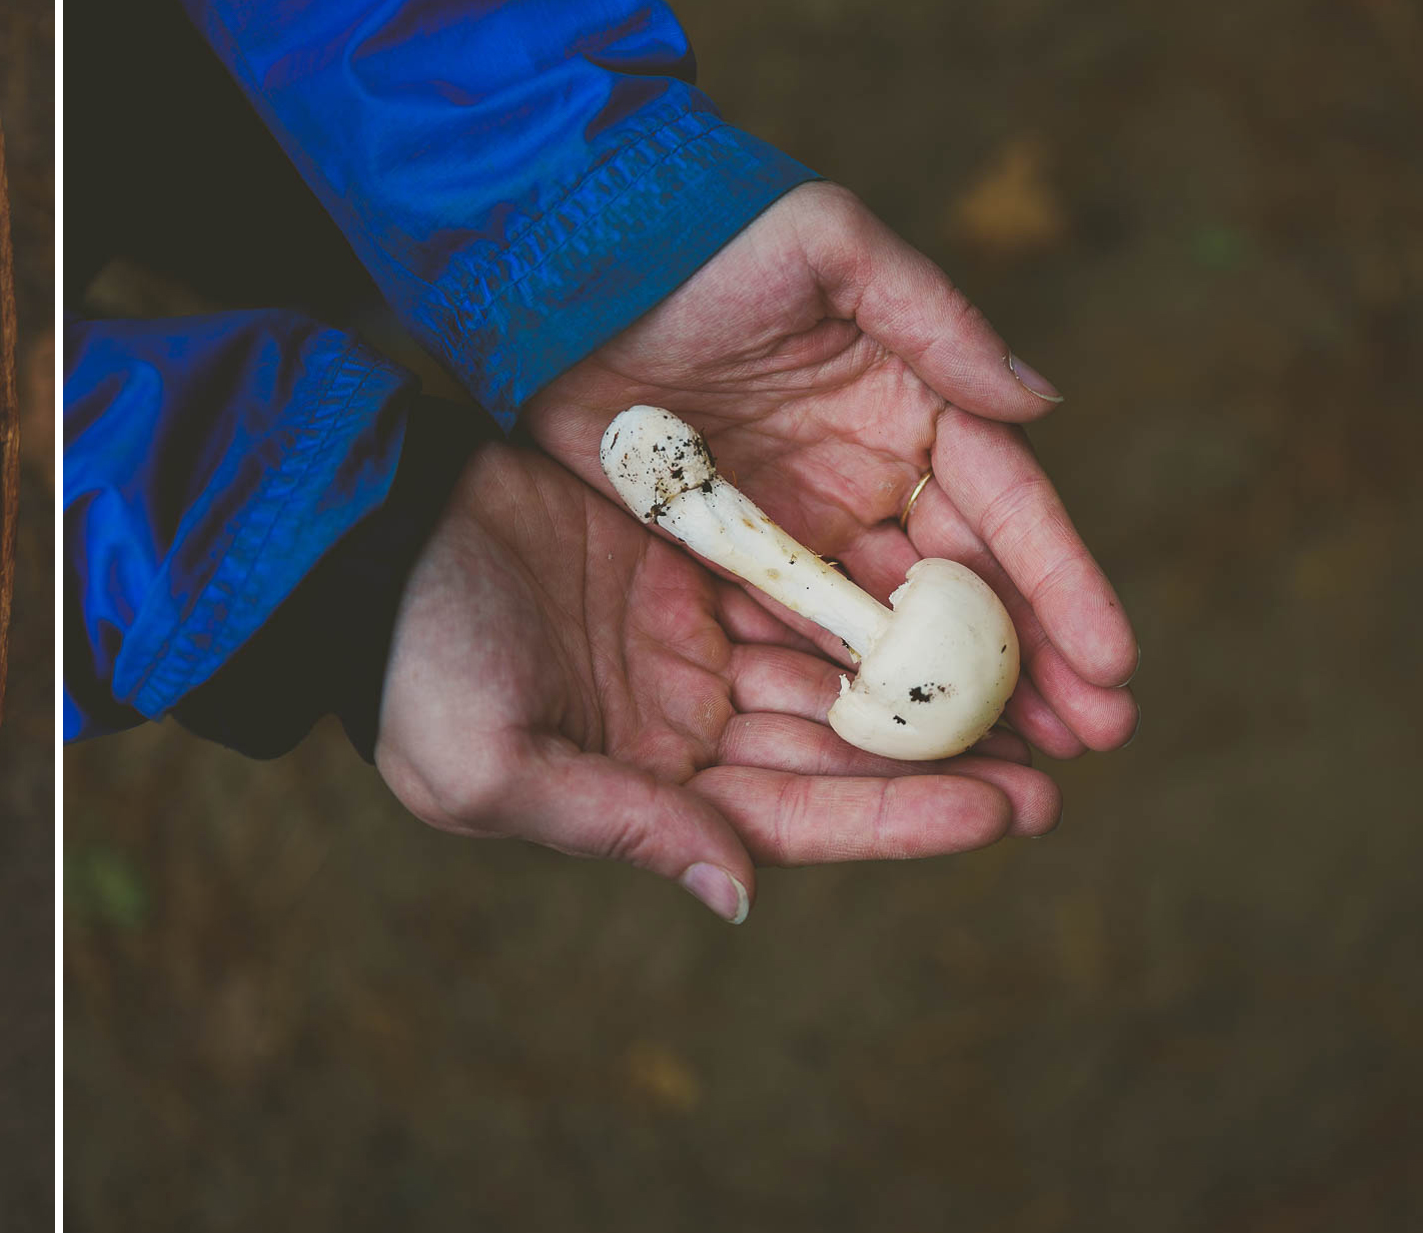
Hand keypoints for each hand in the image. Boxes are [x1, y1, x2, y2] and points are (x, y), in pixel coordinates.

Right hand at [376, 442, 1059, 921]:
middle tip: (1067, 753)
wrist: (356, 531)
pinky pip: (800, 580)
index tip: (1003, 810)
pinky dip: (871, 592)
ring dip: (927, 676)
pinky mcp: (685, 557)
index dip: (901, 817)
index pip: (798, 817)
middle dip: (947, 752)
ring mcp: (686, 641)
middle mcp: (681, 727)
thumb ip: (618, 822)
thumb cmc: (406, 662)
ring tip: (1041, 677)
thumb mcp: (487, 763)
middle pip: (841, 749)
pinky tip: (955, 582)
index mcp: (643, 791)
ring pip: (836, 668)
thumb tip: (736, 891)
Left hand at [515, 182, 1137, 758]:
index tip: (1112, 662)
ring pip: (892, 634)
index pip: (1006, 506)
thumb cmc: (703, 234)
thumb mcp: (826, 245)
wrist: (562, 268)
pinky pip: (798, 641)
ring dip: (952, 704)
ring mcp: (802, 526)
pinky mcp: (729, 561)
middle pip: (967, 589)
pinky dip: (849, 699)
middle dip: (1032, 669)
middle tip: (1091, 745)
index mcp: (915, 402)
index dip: (1062, 585)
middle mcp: (872, 474)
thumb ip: (935, 321)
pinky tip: (891, 765)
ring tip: (1019, 781)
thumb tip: (1042, 404)